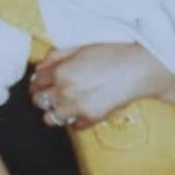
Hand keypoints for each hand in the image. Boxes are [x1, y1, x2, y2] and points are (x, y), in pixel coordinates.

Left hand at [30, 43, 162, 128]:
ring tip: (67, 106)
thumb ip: (56, 58)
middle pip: (39, 101)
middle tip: (54, 95)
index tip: (43, 85)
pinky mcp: (90, 119)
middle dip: (44, 97)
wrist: (139, 69)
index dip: (38, 83)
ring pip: (51, 118)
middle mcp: (64, 91)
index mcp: (60, 72)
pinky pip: (73, 126)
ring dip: (56, 112)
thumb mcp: (80, 48)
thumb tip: (39, 69)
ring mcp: (76, 107)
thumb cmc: (113, 55)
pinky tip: (83, 110)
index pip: (35, 82)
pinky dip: (76, 120)